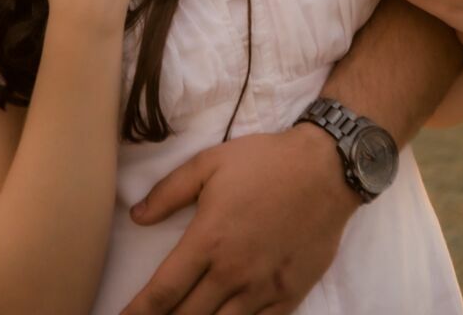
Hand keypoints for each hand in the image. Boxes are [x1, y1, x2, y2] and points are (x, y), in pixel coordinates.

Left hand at [121, 125, 352, 314]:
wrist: (324, 170)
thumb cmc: (264, 162)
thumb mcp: (210, 163)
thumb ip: (169, 192)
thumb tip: (137, 216)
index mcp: (208, 240)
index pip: (163, 292)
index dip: (137, 313)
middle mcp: (232, 273)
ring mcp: (262, 289)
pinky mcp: (288, 296)